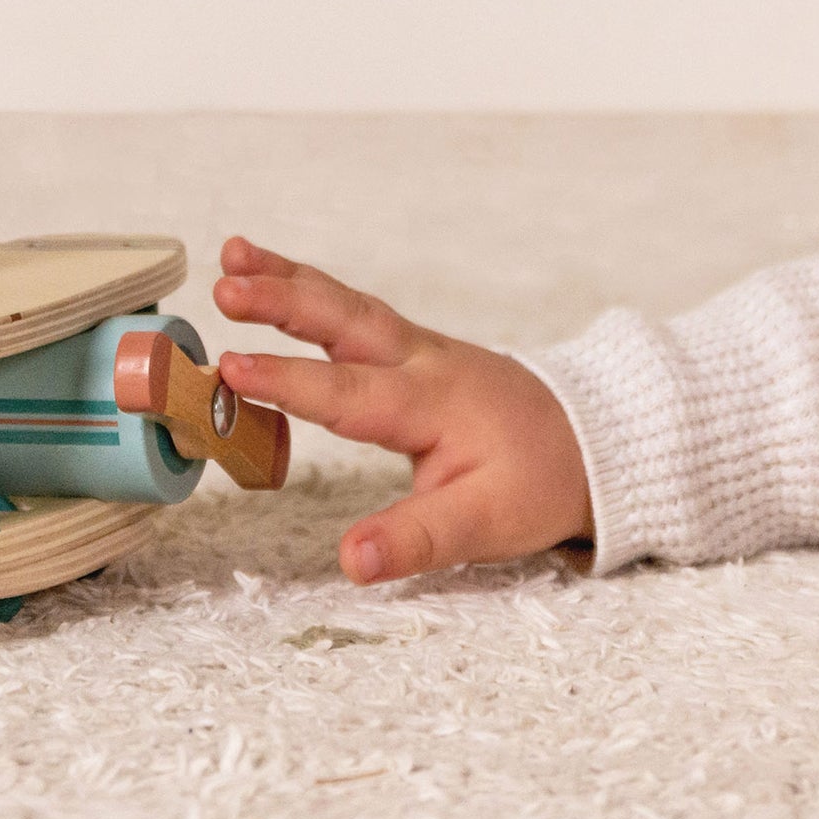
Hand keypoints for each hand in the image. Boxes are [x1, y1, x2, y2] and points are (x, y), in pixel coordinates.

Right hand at [212, 236, 593, 584]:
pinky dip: (310, 288)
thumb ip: (415, 539)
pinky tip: (272, 275)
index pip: (348, 394)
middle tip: (227, 285)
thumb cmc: (538, 481)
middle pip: (344, 321)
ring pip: (345, 304)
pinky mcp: (410, 348)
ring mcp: (415, 347)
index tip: (231, 371)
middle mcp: (419, 361)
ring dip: (288, 278)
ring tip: (232, 256)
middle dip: (283, 300)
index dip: (288, 382)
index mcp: (431, 403)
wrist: (592, 440)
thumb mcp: (486, 525)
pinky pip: (352, 310)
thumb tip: (351, 561)